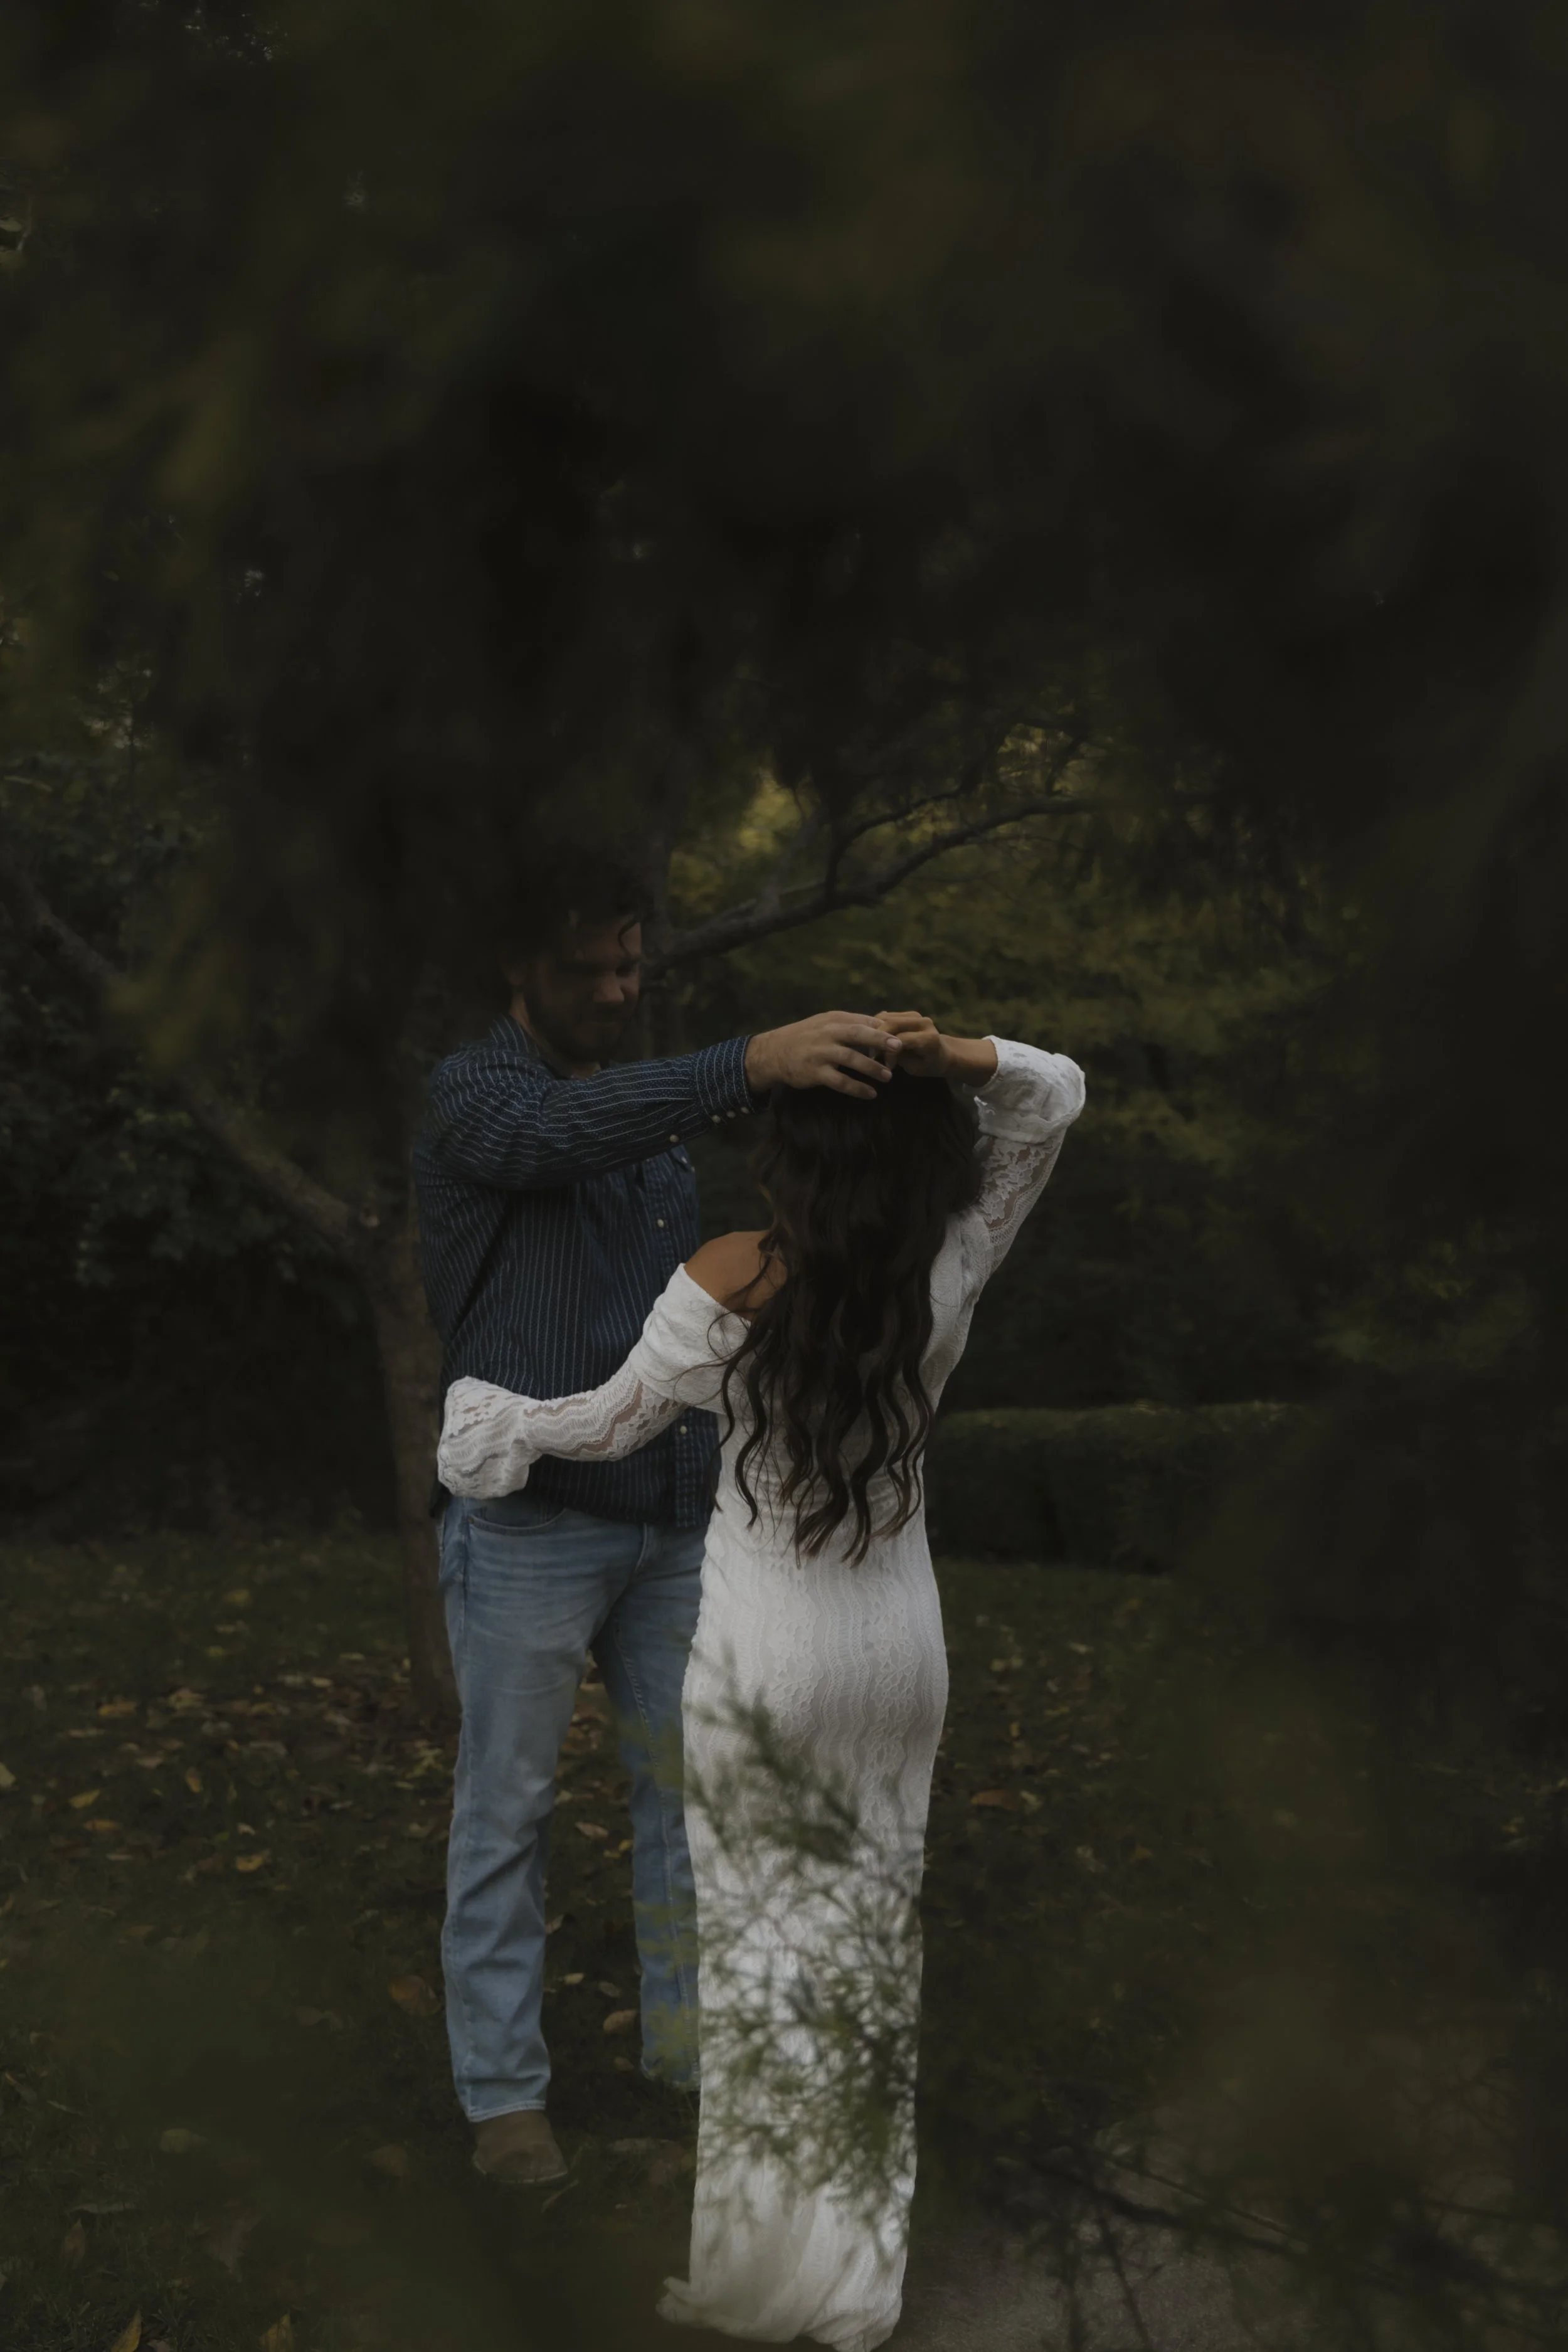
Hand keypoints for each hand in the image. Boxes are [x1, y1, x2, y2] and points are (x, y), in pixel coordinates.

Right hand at [745, 1011, 900, 1100]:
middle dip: (881, 1041)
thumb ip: (849, 1024)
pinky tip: (870, 1094)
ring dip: (872, 1068)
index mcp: (833, 1019)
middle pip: (859, 1035)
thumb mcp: (824, 1023)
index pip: (862, 1021)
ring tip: (888, 1076)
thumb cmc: (804, 1037)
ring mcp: (821, 1053)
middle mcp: (827, 1034)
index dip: (882, 1029)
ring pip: (852, 1060)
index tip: (898, 1036)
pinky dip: (857, 1089)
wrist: (773, 1052)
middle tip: (899, 1048)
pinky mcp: (815, 1073)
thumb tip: (879, 1026)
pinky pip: (841, 1082)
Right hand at [874, 1011, 997, 1086]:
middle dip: (877, 1038)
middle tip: (873, 1054)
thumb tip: (880, 1050)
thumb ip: (899, 1057)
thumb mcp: (914, 1068)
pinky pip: (887, 1016)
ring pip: (886, 1018)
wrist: (944, 1053)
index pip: (900, 1040)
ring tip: (875, 1048)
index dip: (888, 1052)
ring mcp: (915, 1015)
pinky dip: (878, 1027)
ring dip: (876, 1032)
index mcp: (928, 1038)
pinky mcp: (908, 1013)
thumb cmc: (929, 1065)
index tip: (885, 1065)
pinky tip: (878, 1040)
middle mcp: (923, 1022)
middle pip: (891, 1024)